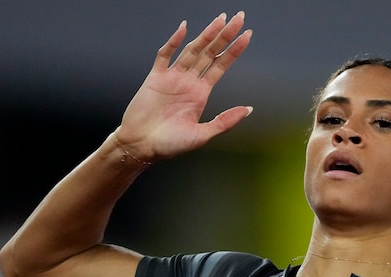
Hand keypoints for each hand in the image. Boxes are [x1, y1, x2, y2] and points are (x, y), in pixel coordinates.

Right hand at [115, 12, 252, 160]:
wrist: (141, 146)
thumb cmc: (170, 145)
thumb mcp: (202, 135)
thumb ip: (225, 121)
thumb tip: (249, 109)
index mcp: (201, 93)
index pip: (221, 65)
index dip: (234, 50)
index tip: (248, 34)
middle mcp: (189, 81)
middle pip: (210, 52)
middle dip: (224, 35)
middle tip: (239, 17)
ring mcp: (172, 77)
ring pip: (192, 50)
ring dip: (206, 35)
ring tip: (221, 20)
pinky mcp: (155, 77)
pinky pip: (165, 55)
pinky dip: (174, 42)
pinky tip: (184, 29)